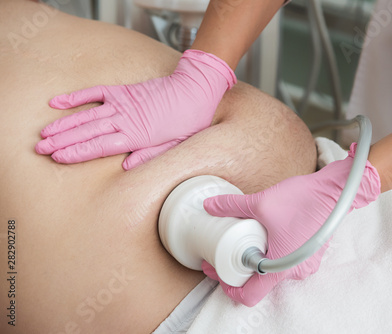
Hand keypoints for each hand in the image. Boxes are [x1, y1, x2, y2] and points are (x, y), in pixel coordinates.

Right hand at [35, 50, 235, 169]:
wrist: (196, 89)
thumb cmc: (189, 119)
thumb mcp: (175, 145)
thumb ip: (150, 155)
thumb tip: (127, 166)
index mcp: (136, 136)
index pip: (99, 147)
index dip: (76, 153)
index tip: (58, 157)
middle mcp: (124, 120)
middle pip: (87, 133)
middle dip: (62, 142)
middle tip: (41, 148)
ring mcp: (122, 104)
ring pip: (87, 116)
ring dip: (64, 125)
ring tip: (45, 133)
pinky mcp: (123, 91)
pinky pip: (95, 92)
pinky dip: (77, 97)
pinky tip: (59, 102)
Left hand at [202, 143, 380, 306]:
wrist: (335, 191)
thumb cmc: (303, 200)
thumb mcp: (261, 202)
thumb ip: (231, 206)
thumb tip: (210, 206)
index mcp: (280, 268)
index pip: (249, 295)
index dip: (229, 287)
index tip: (220, 271)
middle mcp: (294, 272)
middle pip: (260, 283)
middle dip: (241, 269)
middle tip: (226, 252)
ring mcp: (305, 265)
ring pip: (273, 271)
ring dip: (258, 259)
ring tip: (245, 241)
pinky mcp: (310, 255)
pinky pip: (286, 262)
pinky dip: (274, 254)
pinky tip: (266, 236)